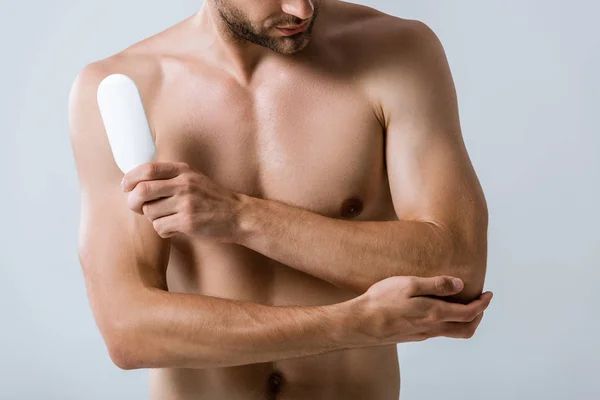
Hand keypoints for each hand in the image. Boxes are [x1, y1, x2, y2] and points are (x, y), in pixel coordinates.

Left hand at [121, 162, 244, 241]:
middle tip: (136, 207)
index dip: (131, 178)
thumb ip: (170, 177)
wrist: (238, 215)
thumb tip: (137, 183)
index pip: (148, 169)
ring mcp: (186, 203)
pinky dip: (163, 230)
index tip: (126, 187)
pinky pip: (160, 227)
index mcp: (183, 171)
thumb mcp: (194, 178)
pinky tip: (175, 228)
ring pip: (150, 212)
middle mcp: (184, 184)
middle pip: (142, 190)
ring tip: (167, 218)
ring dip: (153, 218)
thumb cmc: (212, 199)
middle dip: (133, 201)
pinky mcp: (188, 222)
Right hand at [355, 275, 492, 344]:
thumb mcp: (410, 284)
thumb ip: (436, 284)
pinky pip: (438, 332)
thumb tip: (460, 284)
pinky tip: (436, 310)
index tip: (488, 294)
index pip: (469, 313)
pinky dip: (447, 322)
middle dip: (478, 316)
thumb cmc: (382, 301)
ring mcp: (422, 334)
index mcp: (435, 314)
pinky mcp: (412, 336)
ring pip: (452, 332)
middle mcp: (432, 328)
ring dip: (463, 320)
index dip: (483, 304)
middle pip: (466, 329)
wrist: (361, 323)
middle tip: (480, 302)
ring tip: (461, 305)